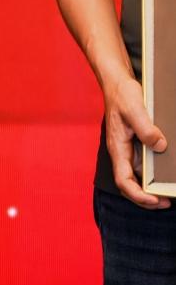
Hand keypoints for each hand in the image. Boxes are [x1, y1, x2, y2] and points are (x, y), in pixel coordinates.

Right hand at [104, 75, 168, 207]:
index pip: (123, 181)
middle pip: (130, 185)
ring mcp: (128, 149)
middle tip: (167, 202)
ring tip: (168, 193)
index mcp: (117, 148)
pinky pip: (143, 164)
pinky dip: (153, 174)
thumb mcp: (134, 109)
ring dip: (150, 188)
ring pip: (137, 177)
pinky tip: (165, 173)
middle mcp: (122, 152)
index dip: (138, 195)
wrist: (117, 83)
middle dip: (146, 198)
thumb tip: (159, 146)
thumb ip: (146, 129)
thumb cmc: (121, 95)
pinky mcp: (135, 144)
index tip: (155, 200)